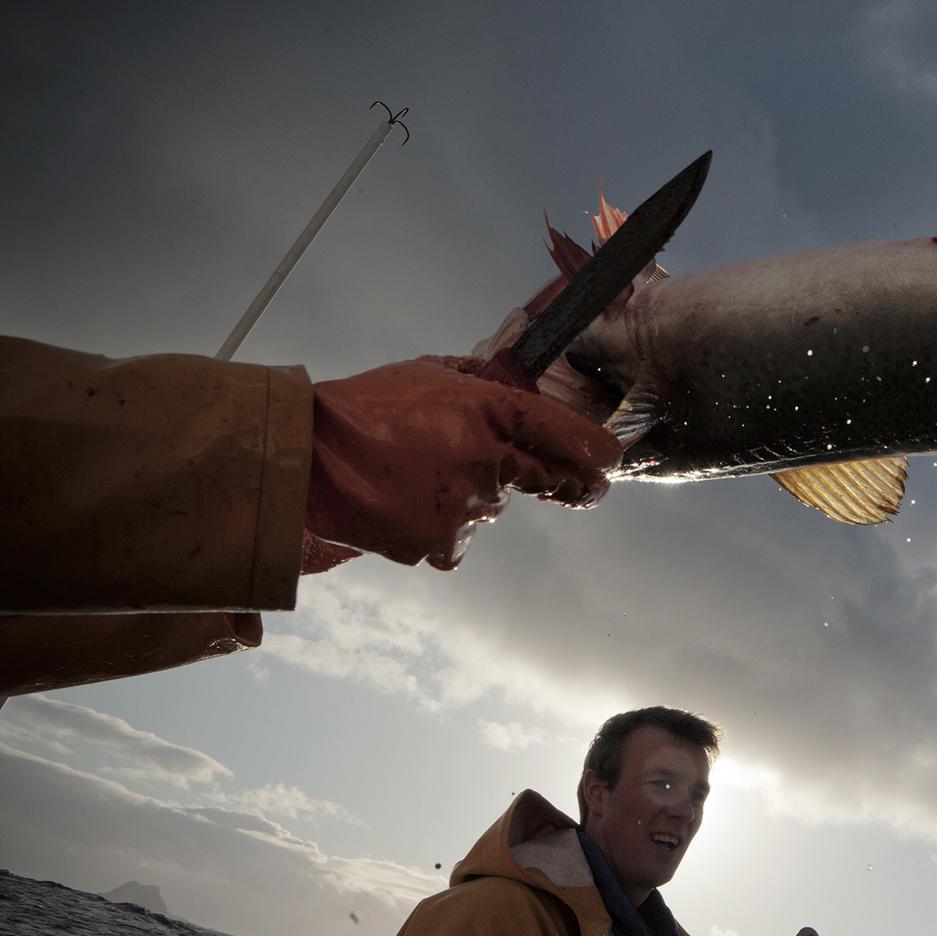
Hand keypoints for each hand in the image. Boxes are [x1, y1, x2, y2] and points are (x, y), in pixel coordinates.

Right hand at [303, 358, 621, 569]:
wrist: (306, 456)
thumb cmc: (363, 407)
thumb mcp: (427, 372)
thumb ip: (477, 380)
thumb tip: (510, 383)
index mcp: (487, 411)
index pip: (558, 431)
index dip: (591, 448)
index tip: (612, 460)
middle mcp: (487, 461)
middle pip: (542, 478)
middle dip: (559, 481)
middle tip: (576, 486)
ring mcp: (466, 507)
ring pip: (492, 508)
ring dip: (471, 498)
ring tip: (418, 478)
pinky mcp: (441, 544)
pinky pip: (458, 540)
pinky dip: (442, 528)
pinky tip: (408, 506)